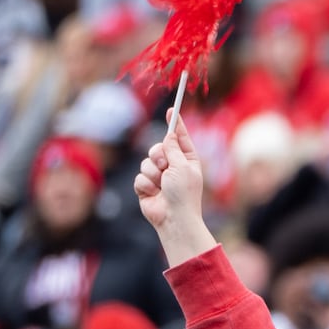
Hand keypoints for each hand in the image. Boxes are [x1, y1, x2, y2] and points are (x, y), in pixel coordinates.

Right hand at [136, 110, 215, 265]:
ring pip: (146, 162)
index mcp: (188, 160)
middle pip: (158, 148)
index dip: (175, 124)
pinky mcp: (147, 187)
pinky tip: (154, 194)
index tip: (171, 110)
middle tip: (164, 166)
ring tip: (161, 185)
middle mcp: (174, 167)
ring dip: (152, 173)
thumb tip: (169, 135)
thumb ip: (173, 149)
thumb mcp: (182, 166)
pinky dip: (145, 185)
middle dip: (158, 155)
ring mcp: (159, 177)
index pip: (180, 138)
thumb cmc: (184, 193)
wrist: (173, 218)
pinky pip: (139, 177)